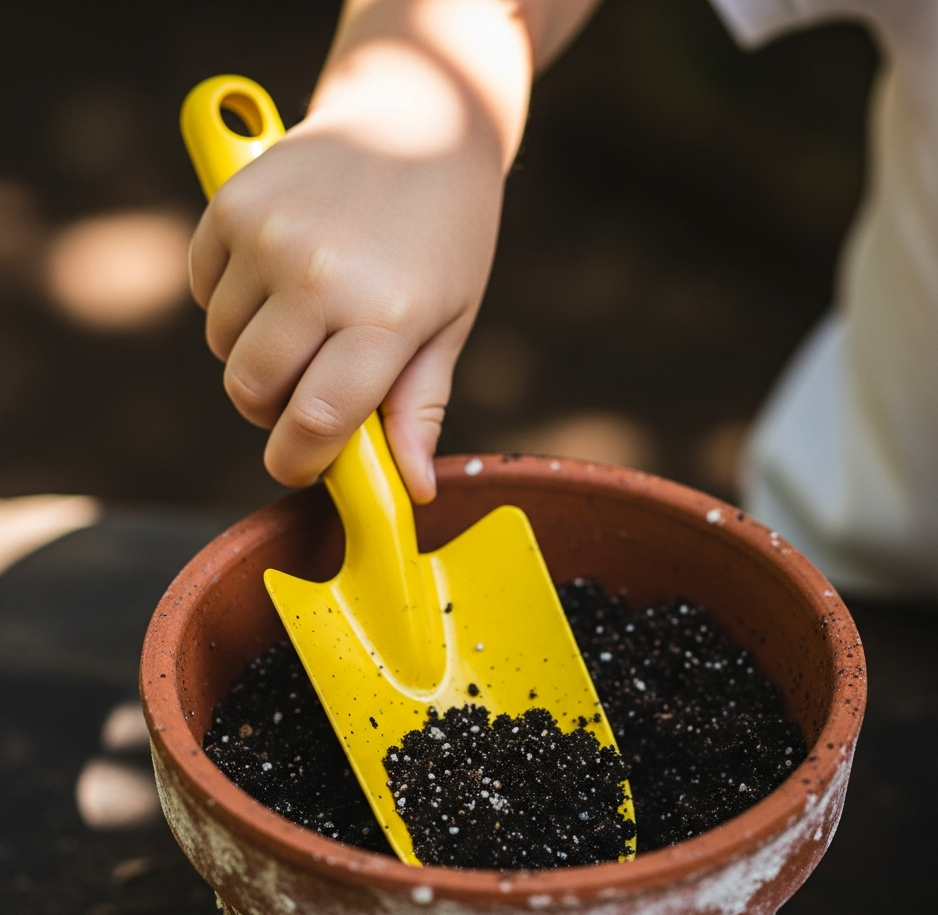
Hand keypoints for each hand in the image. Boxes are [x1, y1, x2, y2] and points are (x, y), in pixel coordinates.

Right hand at [189, 82, 503, 500]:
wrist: (418, 119)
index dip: (298, 463)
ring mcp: (266, 236)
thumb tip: (411, 489)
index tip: (301, 467)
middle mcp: (318, 276)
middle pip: (251, 392)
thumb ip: (420, 406)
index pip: (314, 422)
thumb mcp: (450, 323)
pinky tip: (277, 279)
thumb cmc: (446, 235)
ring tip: (304, 320)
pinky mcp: (229, 205)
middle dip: (272, 411)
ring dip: (254, 355)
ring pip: (223, 346)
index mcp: (385, 315)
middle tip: (308, 390)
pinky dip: (230, 304)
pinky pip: (202, 291)